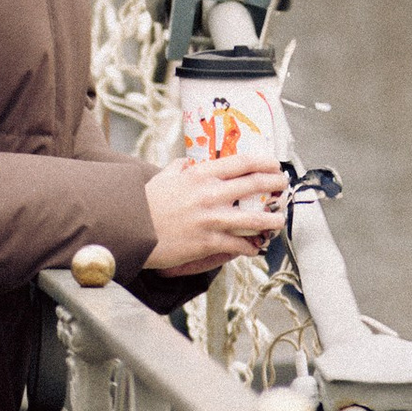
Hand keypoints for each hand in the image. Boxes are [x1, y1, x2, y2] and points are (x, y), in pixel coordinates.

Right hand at [141, 151, 286, 277]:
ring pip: (256, 219)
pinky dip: (250, 247)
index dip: (264, 162)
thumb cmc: (142, 203)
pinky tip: (255, 248)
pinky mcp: (208, 242)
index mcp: (200, 175)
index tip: (274, 165)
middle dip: (276, 185)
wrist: (128, 228)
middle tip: (283, 187)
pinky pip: (239, 245)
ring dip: (273, 219)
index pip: (242, 162)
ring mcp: (212, 219)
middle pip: (256, 185)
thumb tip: (188, 163)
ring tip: (279, 220)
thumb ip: (179, 168)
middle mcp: (210, 194)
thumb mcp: (162, 177)